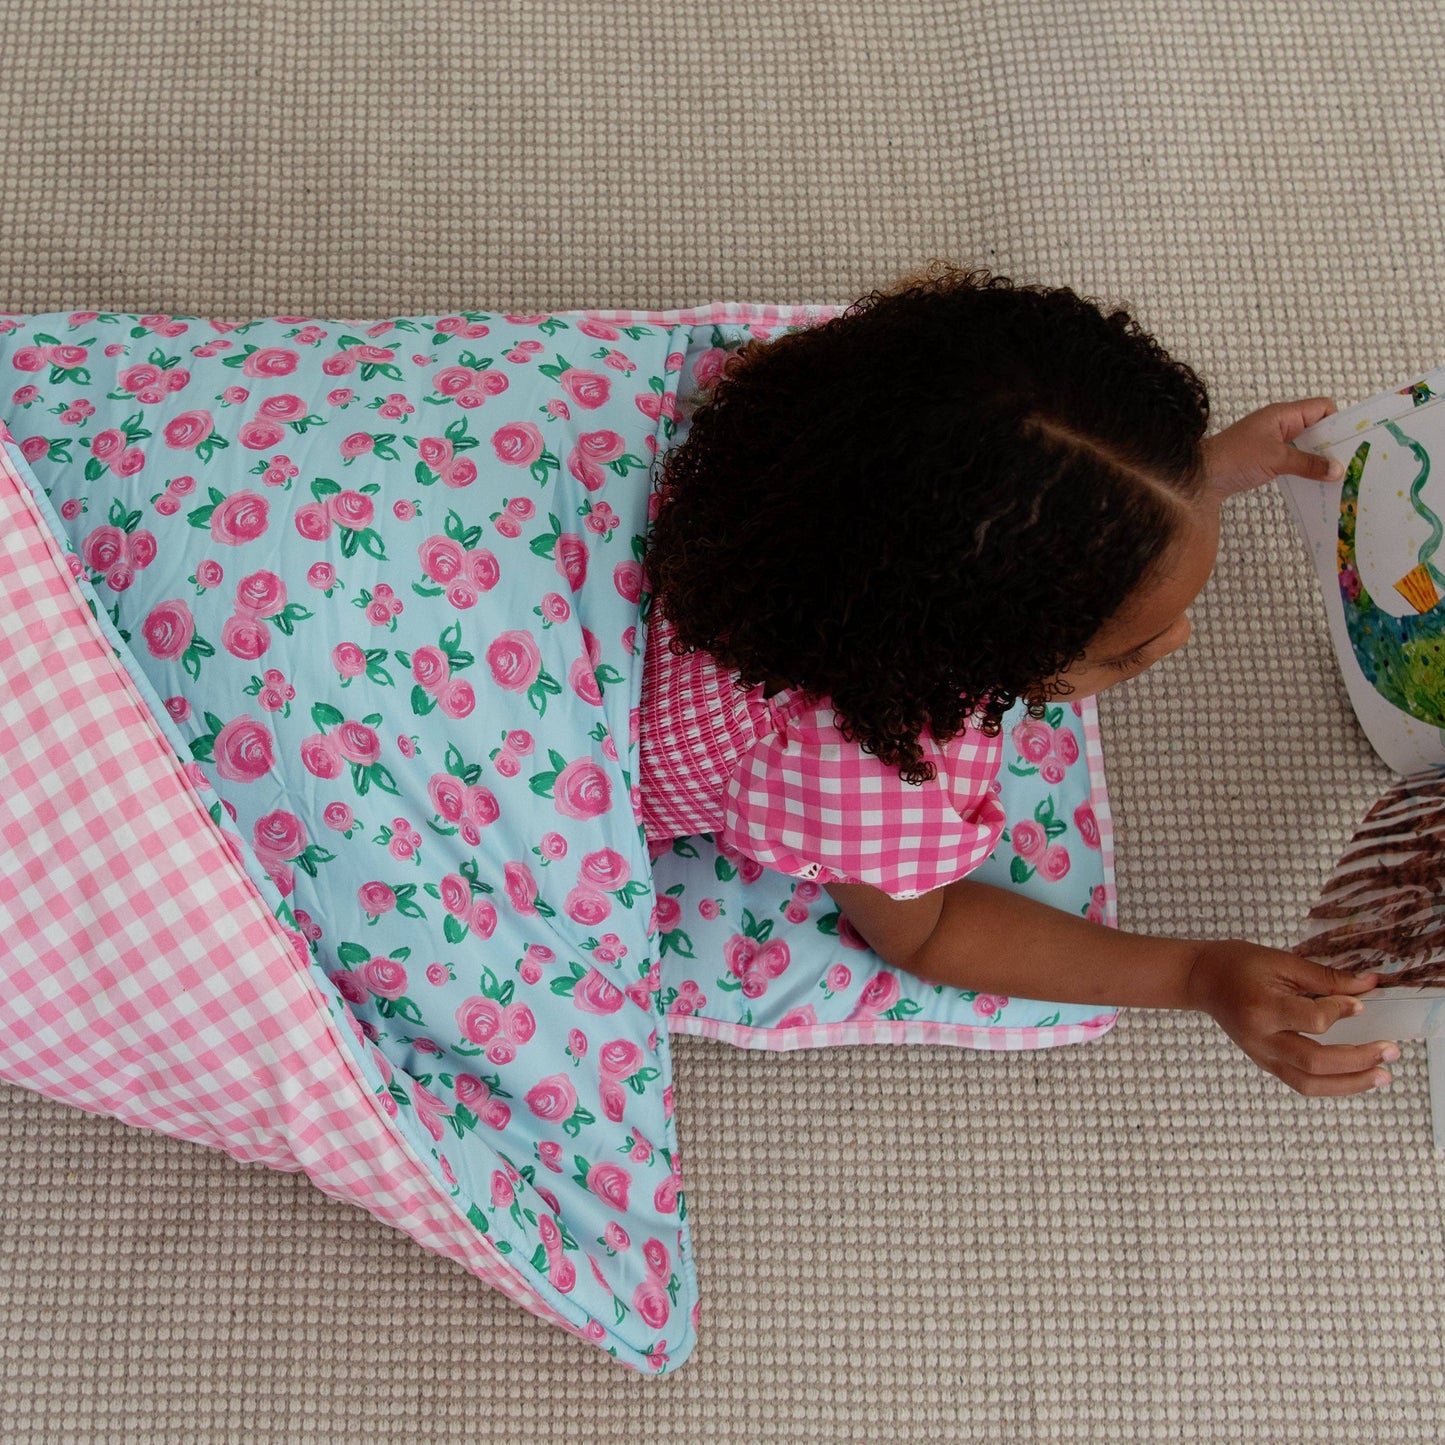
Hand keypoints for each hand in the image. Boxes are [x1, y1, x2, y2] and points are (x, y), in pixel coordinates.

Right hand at [1184, 939, 1393, 1095]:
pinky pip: (1301, 1083)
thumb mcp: (1282, 962)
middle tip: (1390, 1051)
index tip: (1361, 1002)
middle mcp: (1261, 1038)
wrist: (1201, 979)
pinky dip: (1331, 1084)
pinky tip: (1354, 1076)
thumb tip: (1367, 986)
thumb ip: (1326, 978)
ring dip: (1351, 1084)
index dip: (1343, 1011)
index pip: (1314, 1021)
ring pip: (1310, 1084)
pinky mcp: (1264, 1062)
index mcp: (1262, 1008)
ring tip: (1381, 1075)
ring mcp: (1261, 1055)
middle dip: (1359, 1060)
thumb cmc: (1237, 964)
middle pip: (1316, 1063)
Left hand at [1203, 398, 1345, 499]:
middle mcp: (1280, 424)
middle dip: (1332, 443)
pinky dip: (1305, 468)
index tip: (1351, 440)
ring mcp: (1273, 441)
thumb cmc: (1232, 458)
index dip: (1337, 421)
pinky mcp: (1267, 458)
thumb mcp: (1276, 459)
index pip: (1322, 407)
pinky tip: (1316, 482)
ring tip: (1337, 476)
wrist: (1201, 476)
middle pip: (1317, 428)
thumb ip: (1307, 464)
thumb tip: (1336, 470)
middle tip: (1351, 461)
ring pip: (1306, 446)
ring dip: (1319, 459)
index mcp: (1283, 414)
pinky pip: (1294, 459)